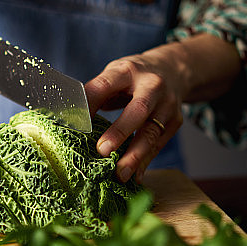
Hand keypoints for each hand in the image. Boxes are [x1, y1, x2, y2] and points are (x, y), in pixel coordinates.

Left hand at [85, 46, 187, 182]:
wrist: (172, 69)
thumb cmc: (132, 77)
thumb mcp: (113, 75)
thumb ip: (95, 94)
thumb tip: (71, 118)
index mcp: (127, 70)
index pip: (105, 85)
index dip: (90, 103)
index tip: (75, 123)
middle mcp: (152, 85)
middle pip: (138, 110)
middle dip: (120, 131)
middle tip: (102, 151)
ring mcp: (167, 104)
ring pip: (152, 132)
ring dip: (135, 156)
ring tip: (120, 175)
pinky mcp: (175, 121)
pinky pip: (159, 144)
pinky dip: (146, 161)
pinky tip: (136, 176)